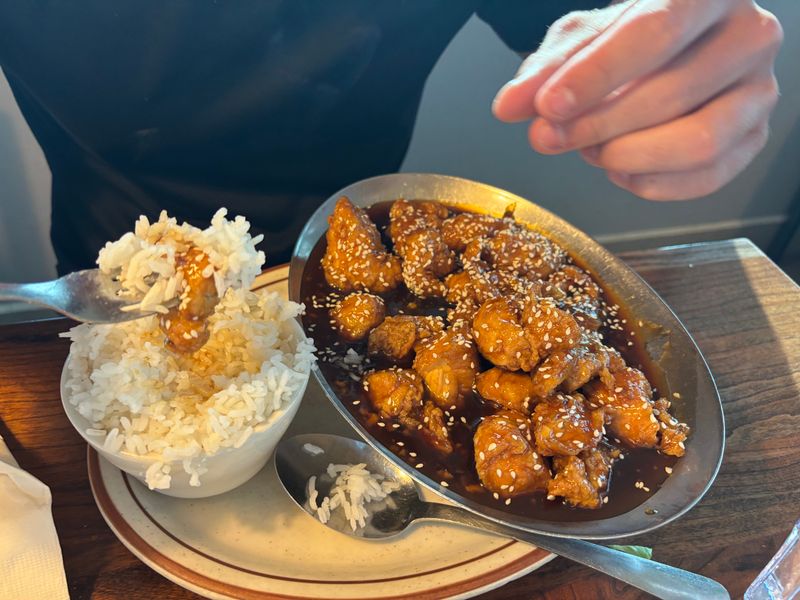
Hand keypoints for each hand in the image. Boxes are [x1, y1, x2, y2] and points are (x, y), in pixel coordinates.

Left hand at [492, 0, 782, 200]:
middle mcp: (747, 36)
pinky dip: (651, 183)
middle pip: (671, 93)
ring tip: (591, 149)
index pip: (653, 33)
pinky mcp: (754, 138)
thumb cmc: (629, 40)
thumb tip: (509, 107)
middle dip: (596, 125)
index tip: (549, 107)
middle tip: (548, 137)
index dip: (597, 76)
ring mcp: (758, 91)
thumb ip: (545, 71)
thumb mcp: (581, 42)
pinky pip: (706, 177)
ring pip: (697, 141)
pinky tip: (620, 168)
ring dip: (627, 155)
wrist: (675, 49)